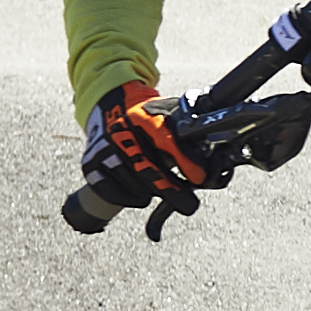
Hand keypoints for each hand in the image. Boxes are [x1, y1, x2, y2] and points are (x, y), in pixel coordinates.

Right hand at [80, 79, 224, 217]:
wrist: (111, 104)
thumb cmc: (149, 115)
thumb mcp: (171, 113)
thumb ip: (190, 131)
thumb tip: (219, 149)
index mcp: (145, 117)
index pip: (167, 141)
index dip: (184, 160)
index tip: (199, 178)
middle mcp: (122, 133)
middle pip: (148, 171)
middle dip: (173, 192)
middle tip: (189, 206)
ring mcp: (104, 151)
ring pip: (133, 186)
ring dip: (150, 193)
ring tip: (156, 186)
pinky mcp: (91, 166)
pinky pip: (114, 195)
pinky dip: (129, 198)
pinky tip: (137, 191)